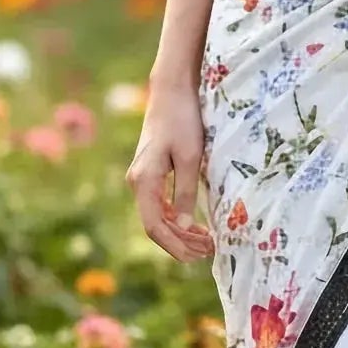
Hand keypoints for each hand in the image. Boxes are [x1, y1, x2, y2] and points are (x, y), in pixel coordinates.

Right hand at [125, 82, 215, 263]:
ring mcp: (142, 180)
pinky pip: (160, 206)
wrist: (172, 91)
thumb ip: (185, 192)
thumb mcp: (190, 157)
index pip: (154, 226)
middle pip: (155, 226)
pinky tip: (195, 226)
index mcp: (144, 180)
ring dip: (180, 233)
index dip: (174, 246)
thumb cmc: (183, 120)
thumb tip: (184, 226)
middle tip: (209, 252)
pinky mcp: (151, 175)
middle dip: (180, 243)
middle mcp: (138, 183)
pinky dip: (177, 219)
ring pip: (158, 218)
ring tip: (206, 243)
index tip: (197, 256)